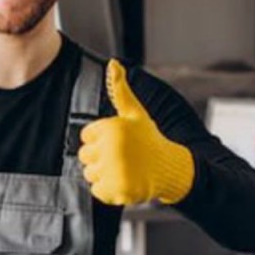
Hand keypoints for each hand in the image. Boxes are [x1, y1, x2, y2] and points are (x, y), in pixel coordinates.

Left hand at [77, 59, 194, 205]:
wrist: (170, 168)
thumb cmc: (149, 139)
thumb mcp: (135, 113)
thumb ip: (120, 90)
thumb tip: (113, 63)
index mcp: (112, 128)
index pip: (86, 136)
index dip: (100, 140)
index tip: (119, 142)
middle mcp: (112, 148)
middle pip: (84, 156)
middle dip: (100, 157)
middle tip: (122, 157)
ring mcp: (114, 170)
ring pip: (89, 174)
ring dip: (104, 174)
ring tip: (124, 169)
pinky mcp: (116, 189)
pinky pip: (96, 190)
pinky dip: (108, 190)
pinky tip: (124, 181)